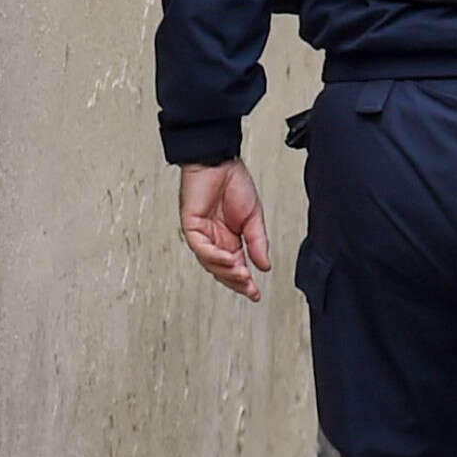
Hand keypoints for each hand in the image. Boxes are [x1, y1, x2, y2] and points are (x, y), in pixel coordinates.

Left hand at [179, 159, 271, 299]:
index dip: (245, 282)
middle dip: (236, 282)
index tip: (255, 294)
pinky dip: (215, 256)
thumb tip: (265, 266)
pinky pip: (201, 248)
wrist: (219, 162)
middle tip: (249, 289)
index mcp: (229, 239)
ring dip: (226, 271)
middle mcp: (214, 240)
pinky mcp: (191, 226)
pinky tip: (229, 259)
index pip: (235, 267)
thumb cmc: (233, 183)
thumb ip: (258, 243)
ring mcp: (201, 234)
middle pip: (221, 270)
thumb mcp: (254, 218)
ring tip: (242, 275)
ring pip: (210, 263)